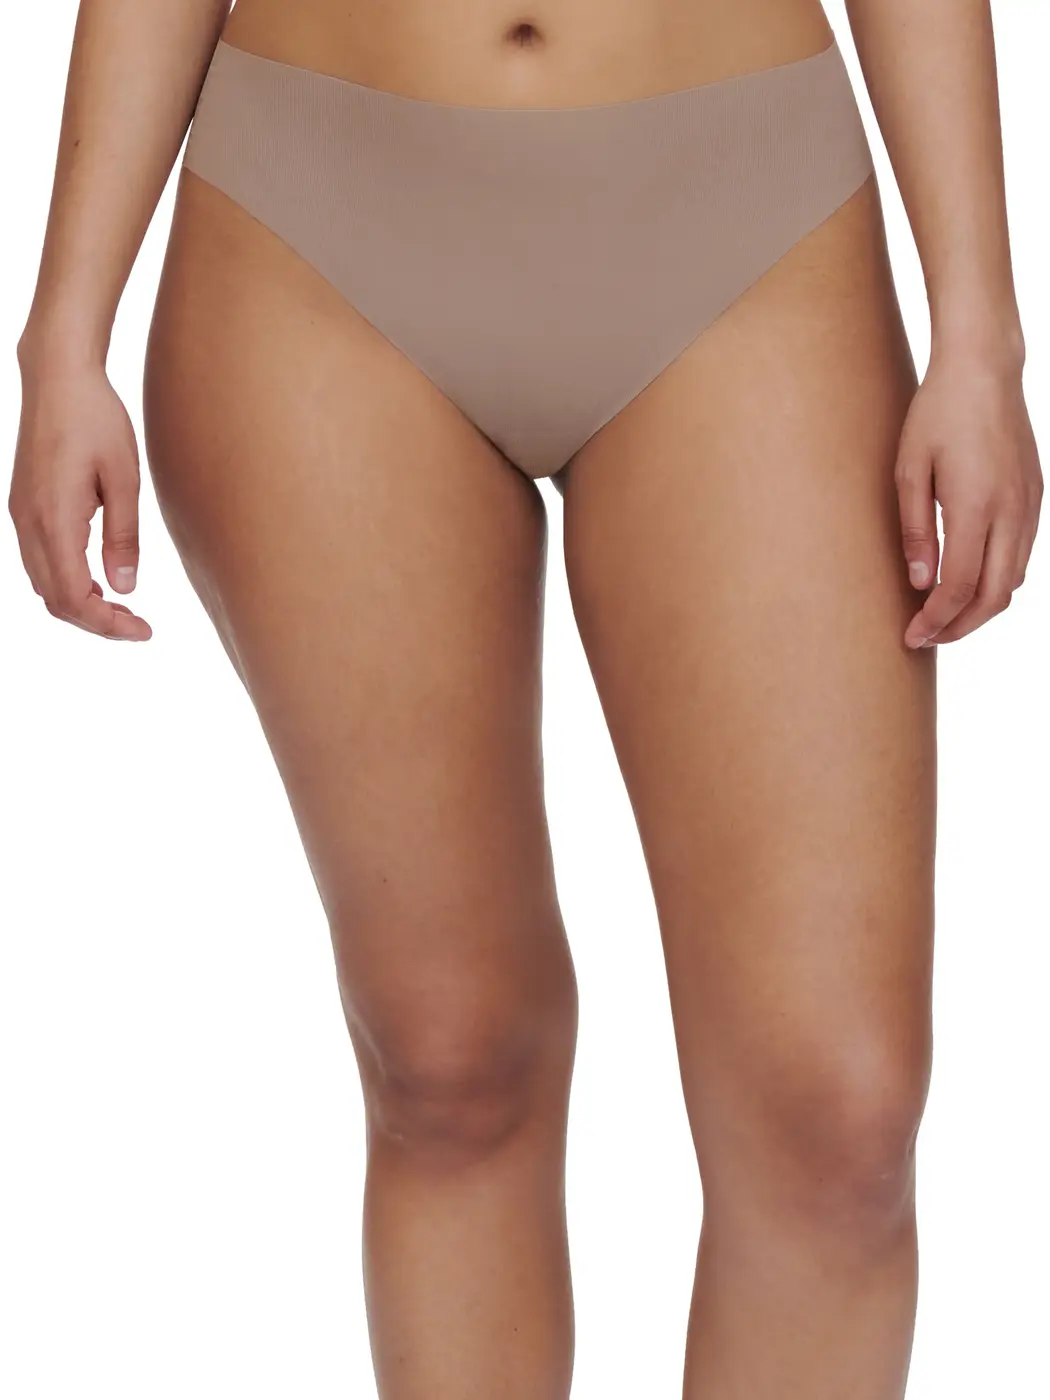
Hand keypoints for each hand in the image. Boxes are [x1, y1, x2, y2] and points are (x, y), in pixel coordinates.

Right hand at [9, 354, 152, 640]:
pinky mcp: (23, 507)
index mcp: (55, 519)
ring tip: (122, 608)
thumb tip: (125, 588)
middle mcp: (29, 523)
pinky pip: (38, 562)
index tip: (143, 630)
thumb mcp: (124, 479)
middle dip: (96, 622)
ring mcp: (21, 516)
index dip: (107, 624)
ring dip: (80, 604)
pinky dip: (66, 582)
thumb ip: (123, 537)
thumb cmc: (96, 420)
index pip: (74, 597)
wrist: (58, 378)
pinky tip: (97, 580)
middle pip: (55, 599)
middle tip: (138, 625)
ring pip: (43, 584)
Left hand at [895, 346, 1041, 647]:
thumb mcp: (908, 470)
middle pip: (992, 596)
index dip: (935, 621)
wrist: (984, 369)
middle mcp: (1011, 511)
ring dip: (980, 608)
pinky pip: (1022, 555)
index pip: (958, 587)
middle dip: (959, 627)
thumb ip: (914, 530)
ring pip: (1013, 580)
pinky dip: (997, 580)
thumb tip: (919, 583)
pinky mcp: (1035, 497)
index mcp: (976, 507)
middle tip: (926, 637)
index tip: (911, 636)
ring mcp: (1029, 505)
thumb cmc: (936, 414)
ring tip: (944, 616)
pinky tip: (969, 581)